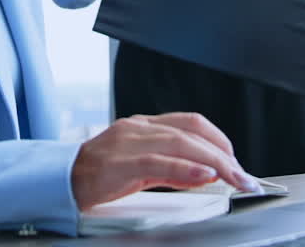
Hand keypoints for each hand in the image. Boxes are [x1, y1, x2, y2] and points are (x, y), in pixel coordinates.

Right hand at [70, 112, 261, 210]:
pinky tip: (204, 176)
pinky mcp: (119, 163)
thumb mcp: (142, 170)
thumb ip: (174, 170)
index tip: (237, 163)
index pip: (192, 123)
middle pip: (192, 132)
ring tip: (233, 178)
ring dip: (214, 162)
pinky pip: (159, 162)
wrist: (60, 181)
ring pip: (180, 142)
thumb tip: (207, 174)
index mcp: (144, 125)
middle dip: (224, 155)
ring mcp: (128, 142)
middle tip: (244, 177)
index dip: (220, 140)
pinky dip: (186, 168)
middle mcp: (138, 128)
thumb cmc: (99, 175)